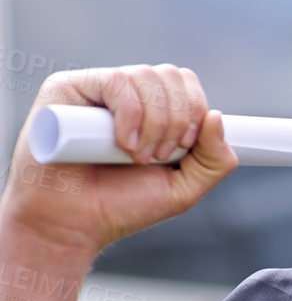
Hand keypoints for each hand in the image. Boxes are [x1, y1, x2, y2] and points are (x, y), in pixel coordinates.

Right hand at [1, 65, 236, 260]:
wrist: (72, 225)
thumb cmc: (122, 206)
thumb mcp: (184, 188)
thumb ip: (214, 160)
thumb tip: (216, 116)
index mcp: (151, 110)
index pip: (185, 83)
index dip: (195, 110)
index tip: (185, 148)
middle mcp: (124, 94)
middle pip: (171, 75)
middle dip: (179, 118)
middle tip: (161, 156)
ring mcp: (95, 89)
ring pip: (146, 76)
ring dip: (156, 122)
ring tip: (138, 157)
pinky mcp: (67, 89)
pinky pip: (116, 82)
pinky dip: (131, 114)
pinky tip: (123, 144)